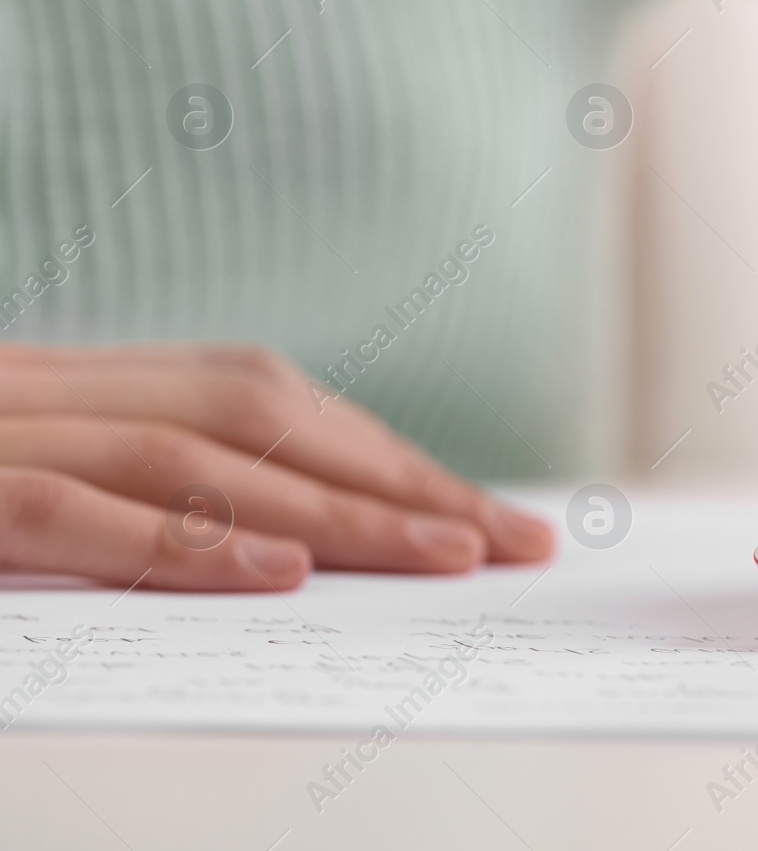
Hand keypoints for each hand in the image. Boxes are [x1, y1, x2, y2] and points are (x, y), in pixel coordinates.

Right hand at [0, 344, 552, 590]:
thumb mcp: (31, 460)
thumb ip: (135, 477)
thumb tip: (291, 533)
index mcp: (79, 380)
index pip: (266, 402)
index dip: (380, 453)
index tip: (478, 509)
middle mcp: (52, 390)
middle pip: (260, 420)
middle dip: (398, 481)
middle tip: (512, 538)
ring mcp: (2, 435)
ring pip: (196, 460)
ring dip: (335, 509)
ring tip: (450, 554)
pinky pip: (75, 511)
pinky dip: (191, 541)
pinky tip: (287, 573)